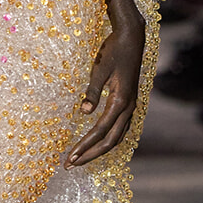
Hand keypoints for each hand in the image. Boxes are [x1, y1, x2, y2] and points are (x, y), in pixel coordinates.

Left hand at [68, 11, 144, 165]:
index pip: (100, 131)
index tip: (70, 157)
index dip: (85, 146)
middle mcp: (129, 108)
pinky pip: (121, 129)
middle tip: (70, 164)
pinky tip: (97, 142)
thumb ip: (92, 92)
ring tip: (81, 158)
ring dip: (99, 150)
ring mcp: (132, 106)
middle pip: (110, 141)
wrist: (132, 38)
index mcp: (121, 101)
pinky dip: (109, 139)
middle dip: (90, 154)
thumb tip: (84, 113)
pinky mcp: (130, 103)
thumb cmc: (113, 51)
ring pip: (117, 137)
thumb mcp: (99, 69)